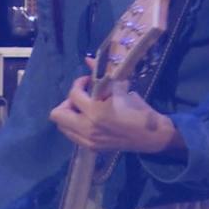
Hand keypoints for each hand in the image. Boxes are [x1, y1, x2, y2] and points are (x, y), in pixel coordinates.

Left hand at [48, 73, 184, 153]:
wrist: (151, 136)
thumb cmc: (138, 110)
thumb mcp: (121, 89)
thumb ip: (101, 75)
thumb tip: (88, 59)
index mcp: (96, 111)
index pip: (73, 94)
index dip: (78, 83)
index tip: (87, 81)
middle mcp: (88, 128)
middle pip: (57, 115)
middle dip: (66, 103)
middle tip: (81, 98)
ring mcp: (89, 141)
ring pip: (62, 127)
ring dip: (70, 115)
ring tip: (84, 109)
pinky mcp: (92, 148)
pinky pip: (72, 136)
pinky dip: (76, 126)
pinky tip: (90, 120)